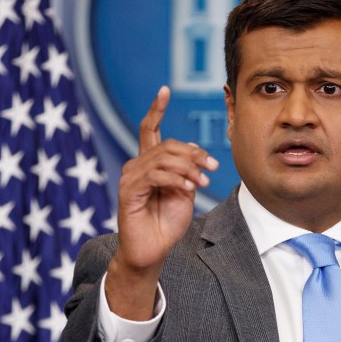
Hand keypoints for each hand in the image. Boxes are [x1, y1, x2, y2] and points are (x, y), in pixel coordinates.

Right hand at [106, 86, 218, 318]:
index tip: (164, 90)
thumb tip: (195, 156)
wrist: (152, 251)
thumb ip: (187, 172)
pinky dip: (176, 178)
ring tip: (203, 182)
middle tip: (212, 168)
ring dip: (188, 168)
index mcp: (150, 164)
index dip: (156, 109)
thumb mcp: (184, 193)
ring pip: (163, 157)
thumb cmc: (167, 223)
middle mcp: (136, 166)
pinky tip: (188, 188)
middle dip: (194, 153)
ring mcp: (130, 178)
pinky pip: (156, 175)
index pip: (150, 129)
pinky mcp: (128, 192)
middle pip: (168, 144)